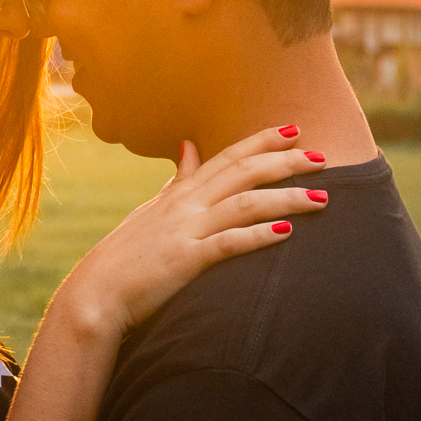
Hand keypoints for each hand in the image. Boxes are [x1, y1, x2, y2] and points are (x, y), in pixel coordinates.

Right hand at [56, 126, 326, 340]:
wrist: (98, 291)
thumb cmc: (128, 253)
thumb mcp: (153, 208)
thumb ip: (178, 179)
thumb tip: (190, 146)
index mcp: (181, 191)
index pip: (227, 157)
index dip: (261, 141)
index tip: (294, 130)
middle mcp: (186, 203)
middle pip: (243, 173)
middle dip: (285, 162)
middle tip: (322, 158)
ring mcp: (186, 229)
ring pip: (244, 203)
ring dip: (286, 198)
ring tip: (322, 198)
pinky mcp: (186, 259)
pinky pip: (228, 243)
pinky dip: (258, 235)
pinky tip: (286, 232)